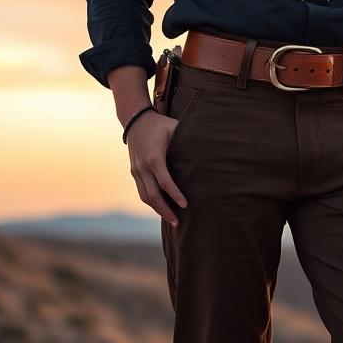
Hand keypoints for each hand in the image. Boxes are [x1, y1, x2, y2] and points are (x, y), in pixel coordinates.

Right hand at [125, 111, 188, 227]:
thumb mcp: (175, 128)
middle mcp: (142, 166)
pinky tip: (162, 208)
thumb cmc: (160, 124)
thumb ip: (188, 139)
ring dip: (157, 210)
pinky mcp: (134, 172)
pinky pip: (142, 191)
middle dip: (165, 211)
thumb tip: (209, 147)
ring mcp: (136, 170)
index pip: (164, 182)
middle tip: (178, 223)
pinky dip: (151, 202)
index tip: (185, 206)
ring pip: (145, 197)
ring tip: (172, 219)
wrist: (135, 119)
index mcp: (154, 157)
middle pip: (152, 196)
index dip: (175, 195)